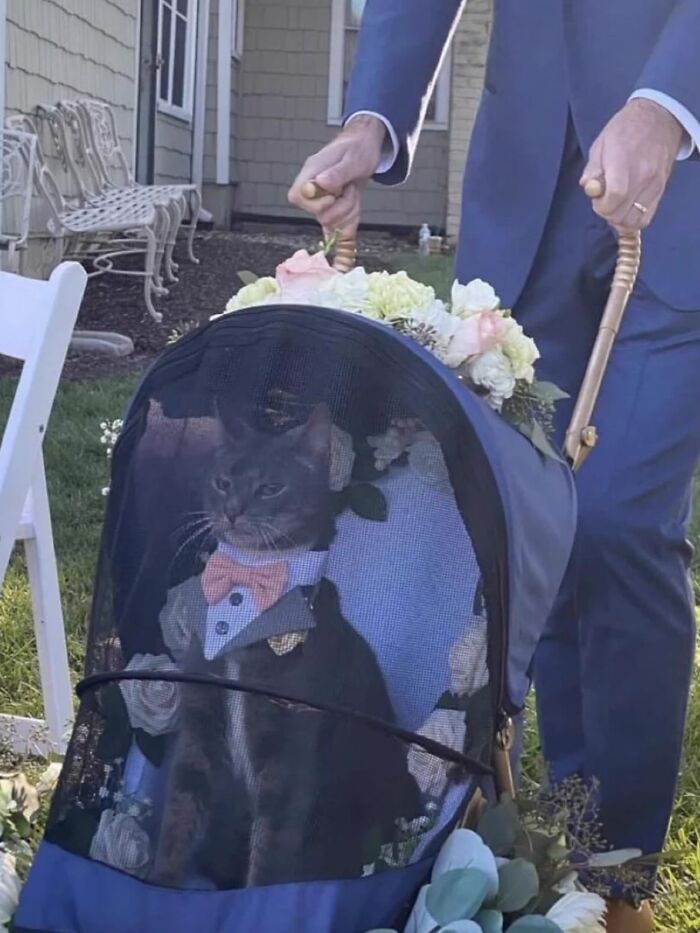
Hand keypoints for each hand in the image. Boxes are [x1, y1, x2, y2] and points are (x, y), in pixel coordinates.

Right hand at [288, 115, 385, 234]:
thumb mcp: (353, 158)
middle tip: (350, 189)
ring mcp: (322, 199)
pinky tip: (353, 216)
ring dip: (349, 212)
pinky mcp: (332, 208)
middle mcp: (314, 188)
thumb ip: (337, 172)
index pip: (297, 196)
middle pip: (317, 214)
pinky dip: (347, 224)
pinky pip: (335, 225)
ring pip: (330, 221)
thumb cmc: (358, 148)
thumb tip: (320, 183)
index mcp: (312, 172)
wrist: (364, 146)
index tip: (333, 196)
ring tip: (353, 192)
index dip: (315, 203)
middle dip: (341, 208)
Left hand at [580, 98, 683, 231]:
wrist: (659, 118)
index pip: (614, 197)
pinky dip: (633, 220)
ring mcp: (654, 185)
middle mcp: (642, 176)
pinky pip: (646, 217)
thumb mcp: (601, 143)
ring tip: (615, 205)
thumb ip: (593, 169)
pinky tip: (625, 210)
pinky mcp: (661, 190)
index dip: (601, 206)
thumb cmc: (625, 129)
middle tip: (604, 200)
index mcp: (623, 162)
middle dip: (607, 212)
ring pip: (634, 221)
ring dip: (619, 219)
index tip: (597, 199)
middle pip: (621, 214)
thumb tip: (589, 189)